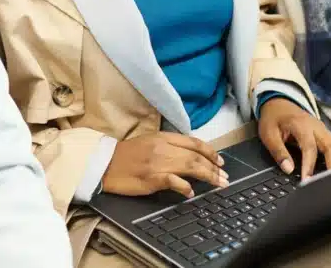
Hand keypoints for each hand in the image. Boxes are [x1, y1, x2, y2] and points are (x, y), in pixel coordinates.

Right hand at [101, 132, 228, 198]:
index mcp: (163, 138)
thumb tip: (190, 156)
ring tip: (218, 184)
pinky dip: (186, 187)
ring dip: (208, 177)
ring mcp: (157, 163)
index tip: (221, 162)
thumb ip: (169, 146)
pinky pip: (175, 181)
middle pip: (196, 156)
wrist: (105, 163)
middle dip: (214, 167)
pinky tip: (191, 193)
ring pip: (191, 167)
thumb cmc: (127, 155)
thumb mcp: (149, 143)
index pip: (194, 143)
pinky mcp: (151, 178)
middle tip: (225, 177)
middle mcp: (163, 148)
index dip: (210, 152)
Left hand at [258, 98, 330, 179]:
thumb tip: (288, 169)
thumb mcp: (268, 134)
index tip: (307, 181)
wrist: (279, 103)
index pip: (309, 147)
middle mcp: (316, 126)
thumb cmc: (273, 119)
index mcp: (300, 124)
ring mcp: (324, 130)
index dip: (309, 165)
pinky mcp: (328, 135)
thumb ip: (278, 152)